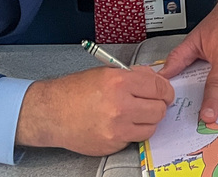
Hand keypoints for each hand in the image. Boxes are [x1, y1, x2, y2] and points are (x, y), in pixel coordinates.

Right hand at [15, 65, 173, 155]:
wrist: (52, 113)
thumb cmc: (75, 91)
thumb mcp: (106, 72)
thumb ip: (134, 75)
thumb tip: (155, 79)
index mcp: (119, 83)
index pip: (159, 87)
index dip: (165, 90)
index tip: (165, 92)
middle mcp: (120, 106)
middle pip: (159, 110)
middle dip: (158, 105)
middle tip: (152, 103)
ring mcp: (116, 129)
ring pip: (151, 127)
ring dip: (147, 121)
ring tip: (135, 114)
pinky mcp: (112, 145)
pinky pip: (134, 139)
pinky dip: (132, 132)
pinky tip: (120, 124)